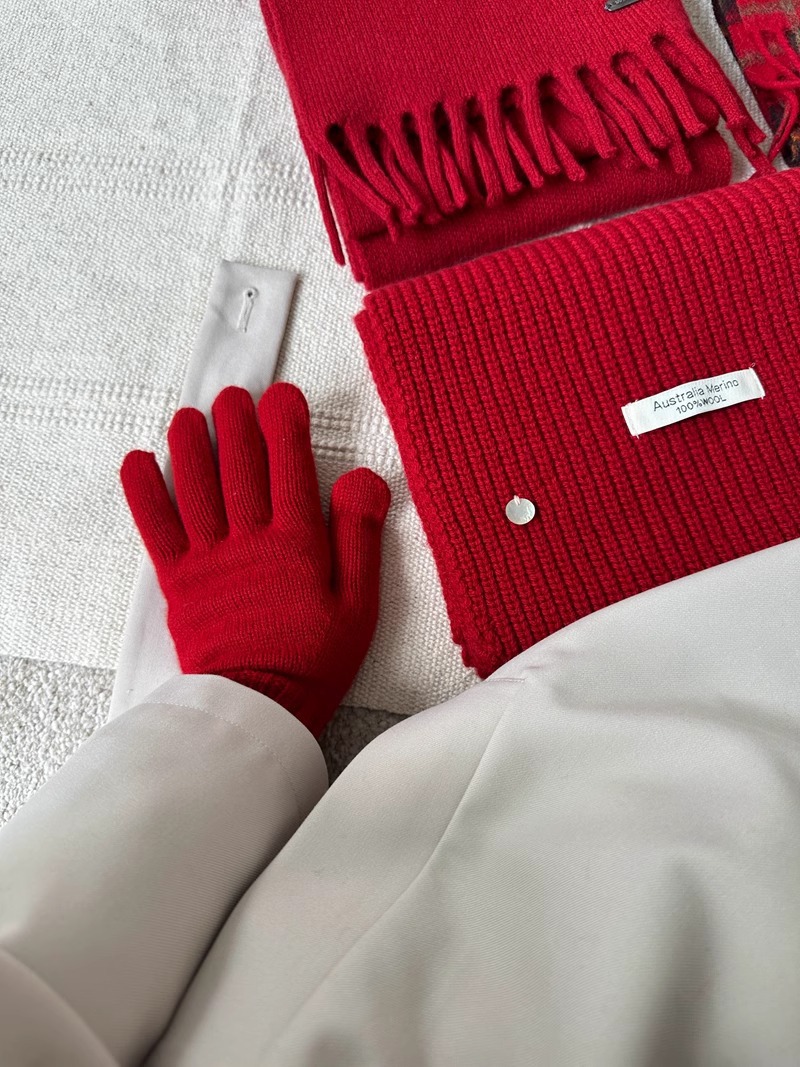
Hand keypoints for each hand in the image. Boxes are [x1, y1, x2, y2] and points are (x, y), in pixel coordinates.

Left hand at [120, 383, 389, 736]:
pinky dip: (144, 493)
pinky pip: (157, 528)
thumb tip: (365, 478)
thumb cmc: (315, 661)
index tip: (282, 397)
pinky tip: (138, 462)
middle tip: (233, 397)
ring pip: (196, 488)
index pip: (290, 467)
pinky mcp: (179, 581)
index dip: (285, 425)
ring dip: (190, 447)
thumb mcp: (360, 606)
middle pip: (240, 467)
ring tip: (189, 418)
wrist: (258, 710)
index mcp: (297, 544)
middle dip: (236, 424)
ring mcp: (210, 560)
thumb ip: (361, 538)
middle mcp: (250, 541)